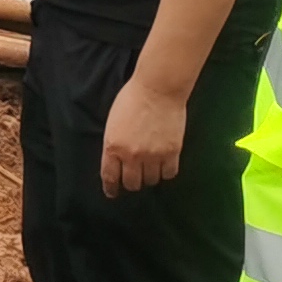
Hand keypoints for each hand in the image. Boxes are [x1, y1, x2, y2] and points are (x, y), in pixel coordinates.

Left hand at [100, 73, 190, 195]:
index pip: (110, 176)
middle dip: (132, 182)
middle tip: (135, 178)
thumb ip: (114, 144)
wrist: (158, 88)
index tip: (113, 193)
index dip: (111, 188)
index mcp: (113, 147)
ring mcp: (153, 155)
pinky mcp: (172, 152)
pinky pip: (169, 174)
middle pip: (132, 183)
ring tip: (151, 168)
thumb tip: (117, 161)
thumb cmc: (132, 98)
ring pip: (151, 180)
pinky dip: (166, 172)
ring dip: (150, 176)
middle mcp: (132, 155)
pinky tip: (164, 165)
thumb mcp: (113, 122)